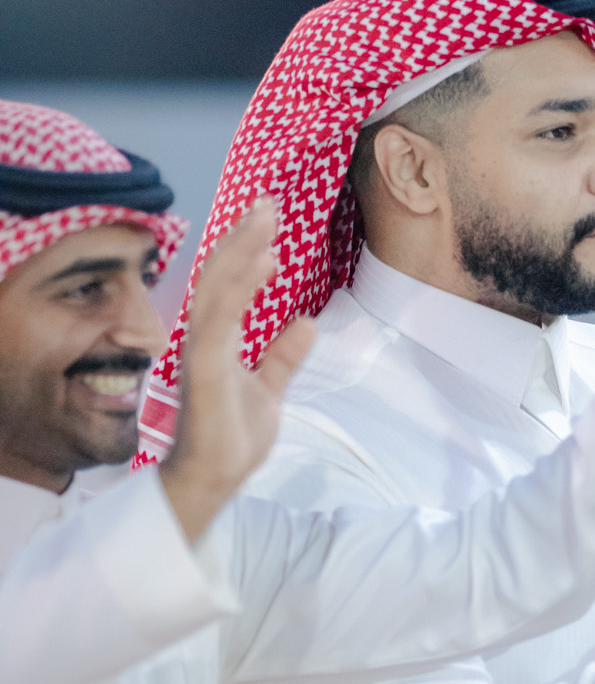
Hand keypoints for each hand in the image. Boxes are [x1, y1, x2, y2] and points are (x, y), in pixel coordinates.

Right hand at [159, 201, 313, 543]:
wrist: (214, 480)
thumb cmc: (231, 440)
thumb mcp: (269, 391)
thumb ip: (283, 357)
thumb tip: (306, 323)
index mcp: (215, 341)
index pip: (228, 286)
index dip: (245, 252)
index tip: (267, 220)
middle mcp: (202, 339)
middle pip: (219, 277)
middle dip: (241, 238)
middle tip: (267, 202)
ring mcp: (200, 352)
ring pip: (217, 288)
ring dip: (240, 250)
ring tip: (265, 219)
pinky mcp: (204, 369)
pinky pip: (220, 319)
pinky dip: (240, 288)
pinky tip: (263, 263)